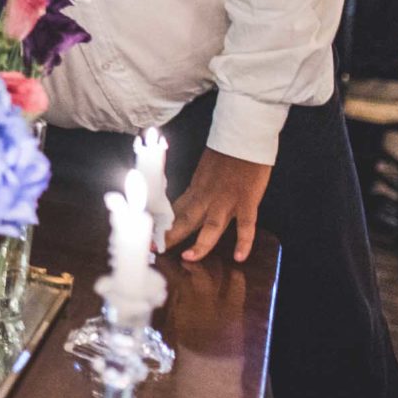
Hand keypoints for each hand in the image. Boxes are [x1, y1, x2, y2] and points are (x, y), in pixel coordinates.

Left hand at [165, 147, 273, 261]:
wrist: (243, 139)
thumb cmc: (225, 154)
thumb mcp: (204, 173)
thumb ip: (198, 190)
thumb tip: (189, 203)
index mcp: (195, 190)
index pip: (175, 212)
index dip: (163, 226)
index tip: (151, 238)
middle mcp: (207, 198)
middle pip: (186, 221)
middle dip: (170, 237)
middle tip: (155, 250)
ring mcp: (226, 201)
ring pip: (211, 227)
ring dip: (200, 243)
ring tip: (188, 258)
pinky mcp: (246, 201)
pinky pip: (246, 225)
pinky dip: (243, 241)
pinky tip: (239, 257)